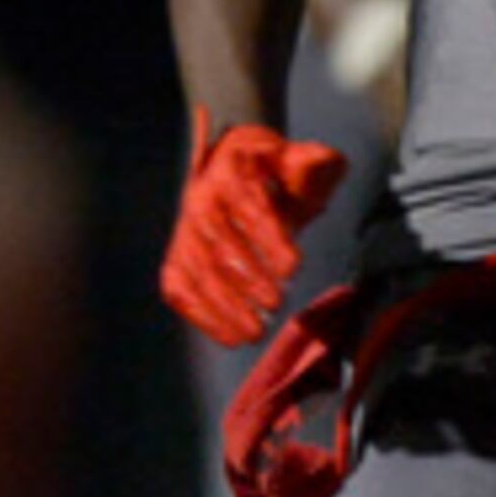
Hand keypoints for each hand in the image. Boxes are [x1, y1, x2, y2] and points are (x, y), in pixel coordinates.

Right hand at [160, 109, 346, 345]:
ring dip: (225, 305)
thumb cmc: (275, 172)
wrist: (232, 170)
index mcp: (231, 172)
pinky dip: (203, 317)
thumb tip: (318, 163)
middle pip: (218, 243)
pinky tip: (231, 337)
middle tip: (276, 304)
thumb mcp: (299, 159)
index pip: (248, 207)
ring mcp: (185, 233)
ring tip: (256, 332)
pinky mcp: (177, 260)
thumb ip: (312, 163)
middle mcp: (200, 201)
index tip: (294, 267)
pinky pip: (182, 290)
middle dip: (246, 277)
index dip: (268, 238)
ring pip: (197, 272)